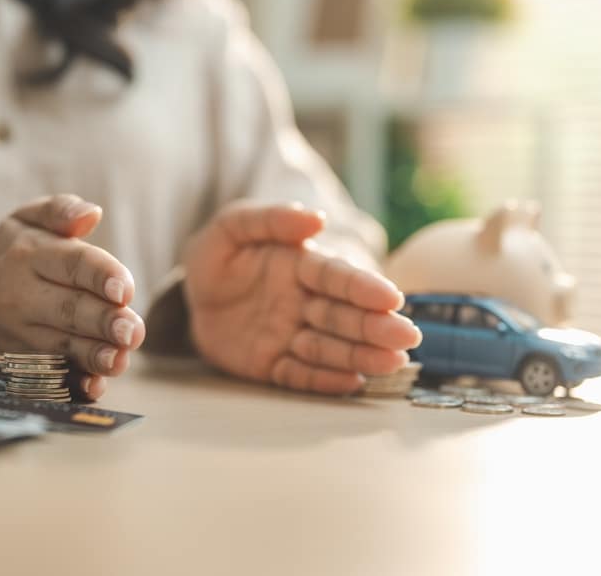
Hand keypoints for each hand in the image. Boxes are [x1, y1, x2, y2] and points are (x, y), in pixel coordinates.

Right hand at [0, 195, 145, 400]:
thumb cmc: (7, 257)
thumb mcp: (24, 221)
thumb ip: (60, 210)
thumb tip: (93, 213)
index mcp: (30, 255)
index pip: (72, 263)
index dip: (101, 276)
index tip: (125, 289)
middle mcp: (22, 297)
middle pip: (70, 310)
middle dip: (104, 322)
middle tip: (133, 330)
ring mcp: (19, 335)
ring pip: (62, 347)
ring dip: (94, 356)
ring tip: (121, 358)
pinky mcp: (20, 365)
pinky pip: (49, 377)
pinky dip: (72, 384)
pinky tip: (94, 385)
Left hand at [183, 201, 421, 394]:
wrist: (192, 298)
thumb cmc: (218, 256)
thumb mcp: (233, 227)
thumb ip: (271, 219)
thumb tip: (316, 218)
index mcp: (301, 265)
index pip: (337, 277)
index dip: (364, 288)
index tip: (392, 298)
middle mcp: (304, 302)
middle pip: (343, 315)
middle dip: (375, 327)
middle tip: (407, 338)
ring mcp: (291, 336)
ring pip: (330, 348)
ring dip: (361, 356)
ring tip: (392, 363)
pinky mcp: (273, 365)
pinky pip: (300, 376)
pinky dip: (324, 381)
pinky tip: (352, 383)